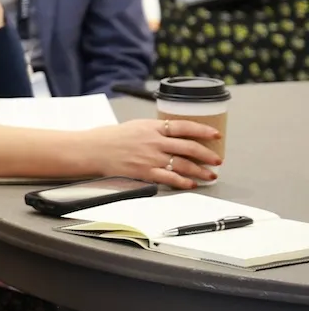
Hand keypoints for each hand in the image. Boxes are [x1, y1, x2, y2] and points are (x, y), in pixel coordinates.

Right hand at [84, 119, 221, 188]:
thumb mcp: (136, 126)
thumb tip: (174, 135)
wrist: (93, 150)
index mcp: (152, 127)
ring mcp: (150, 158)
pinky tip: (191, 184)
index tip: (215, 134)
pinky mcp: (145, 172)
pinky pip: (169, 178)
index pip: (184, 126)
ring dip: (200, 171)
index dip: (203, 129)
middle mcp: (154, 141)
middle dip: (207, 154)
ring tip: (210, 175)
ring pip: (183, 164)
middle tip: (217, 159)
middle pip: (188, 147)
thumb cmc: (111, 137)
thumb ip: (155, 130)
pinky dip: (183, 182)